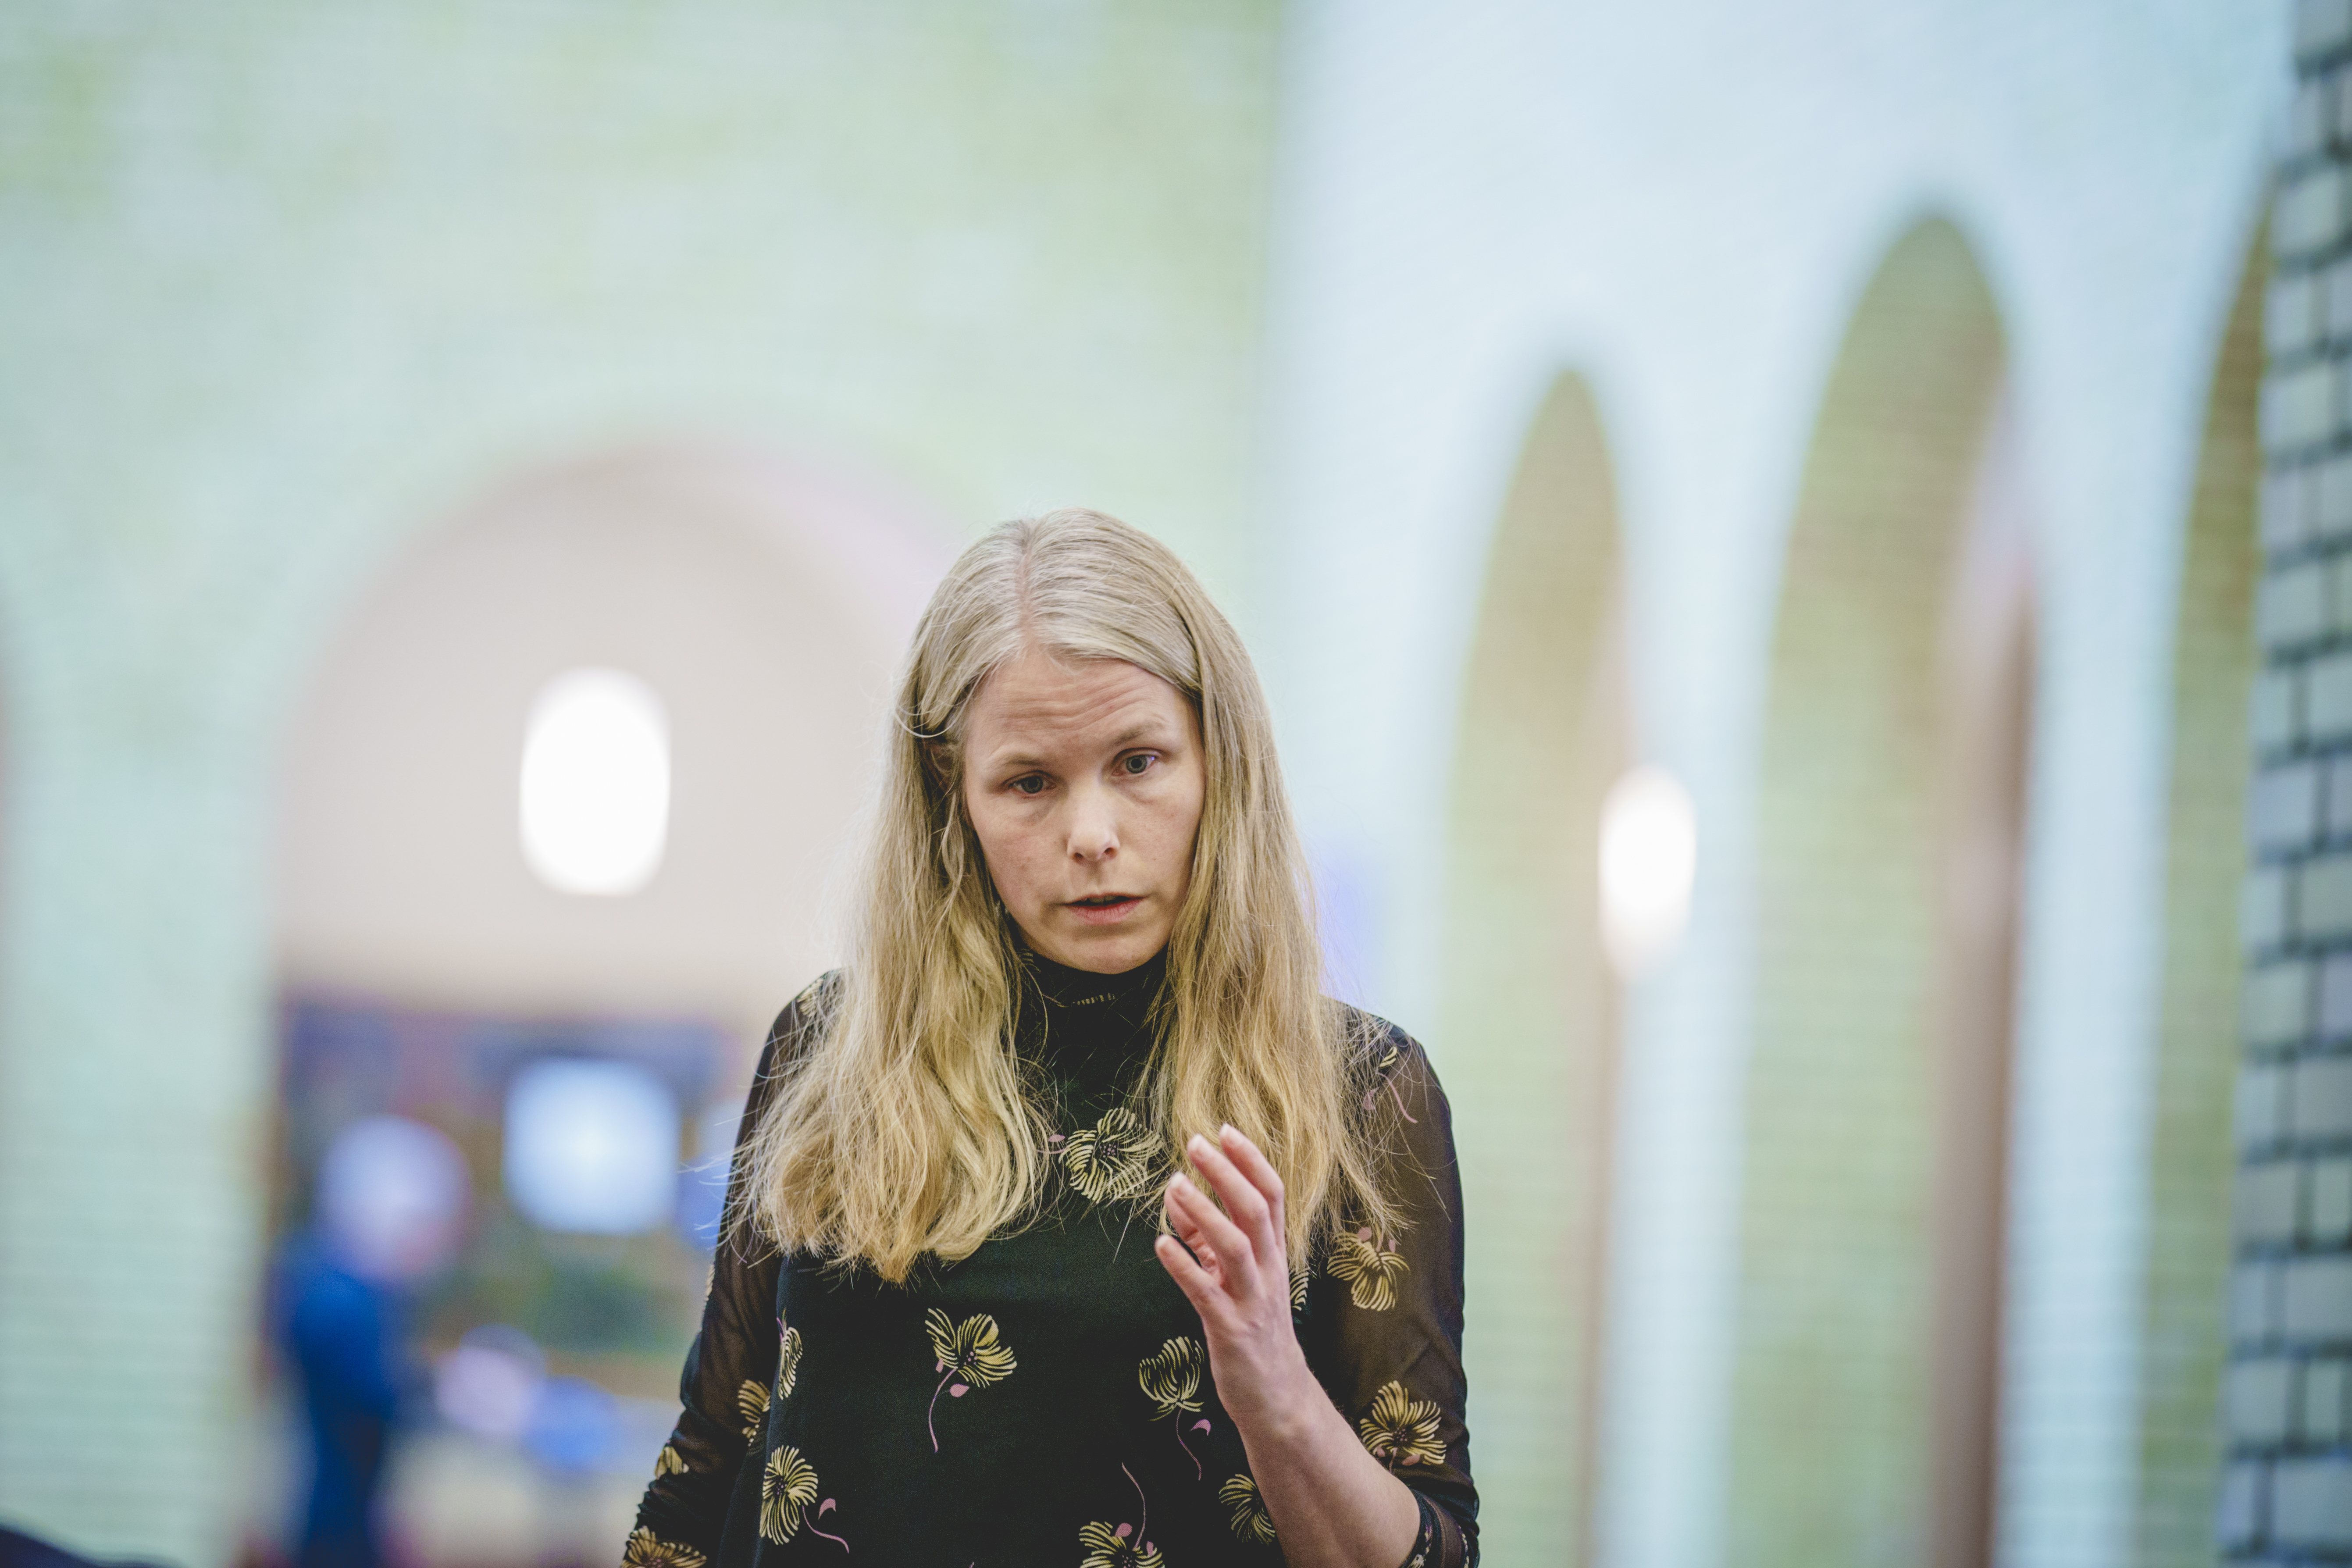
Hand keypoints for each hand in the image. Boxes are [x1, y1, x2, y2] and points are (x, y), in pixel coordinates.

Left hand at [1154, 1125, 1316, 1438]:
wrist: (1277, 1396)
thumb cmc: (1254, 1326)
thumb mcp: (1235, 1276)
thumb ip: (1207, 1236)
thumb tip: (1177, 1194)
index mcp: (1274, 1254)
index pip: (1273, 1195)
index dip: (1251, 1160)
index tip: (1224, 1129)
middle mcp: (1269, 1271)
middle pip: (1256, 1211)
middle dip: (1227, 1174)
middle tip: (1196, 1142)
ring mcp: (1252, 1300)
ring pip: (1236, 1246)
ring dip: (1204, 1212)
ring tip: (1174, 1184)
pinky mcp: (1231, 1330)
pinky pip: (1206, 1293)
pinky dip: (1183, 1266)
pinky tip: (1160, 1245)